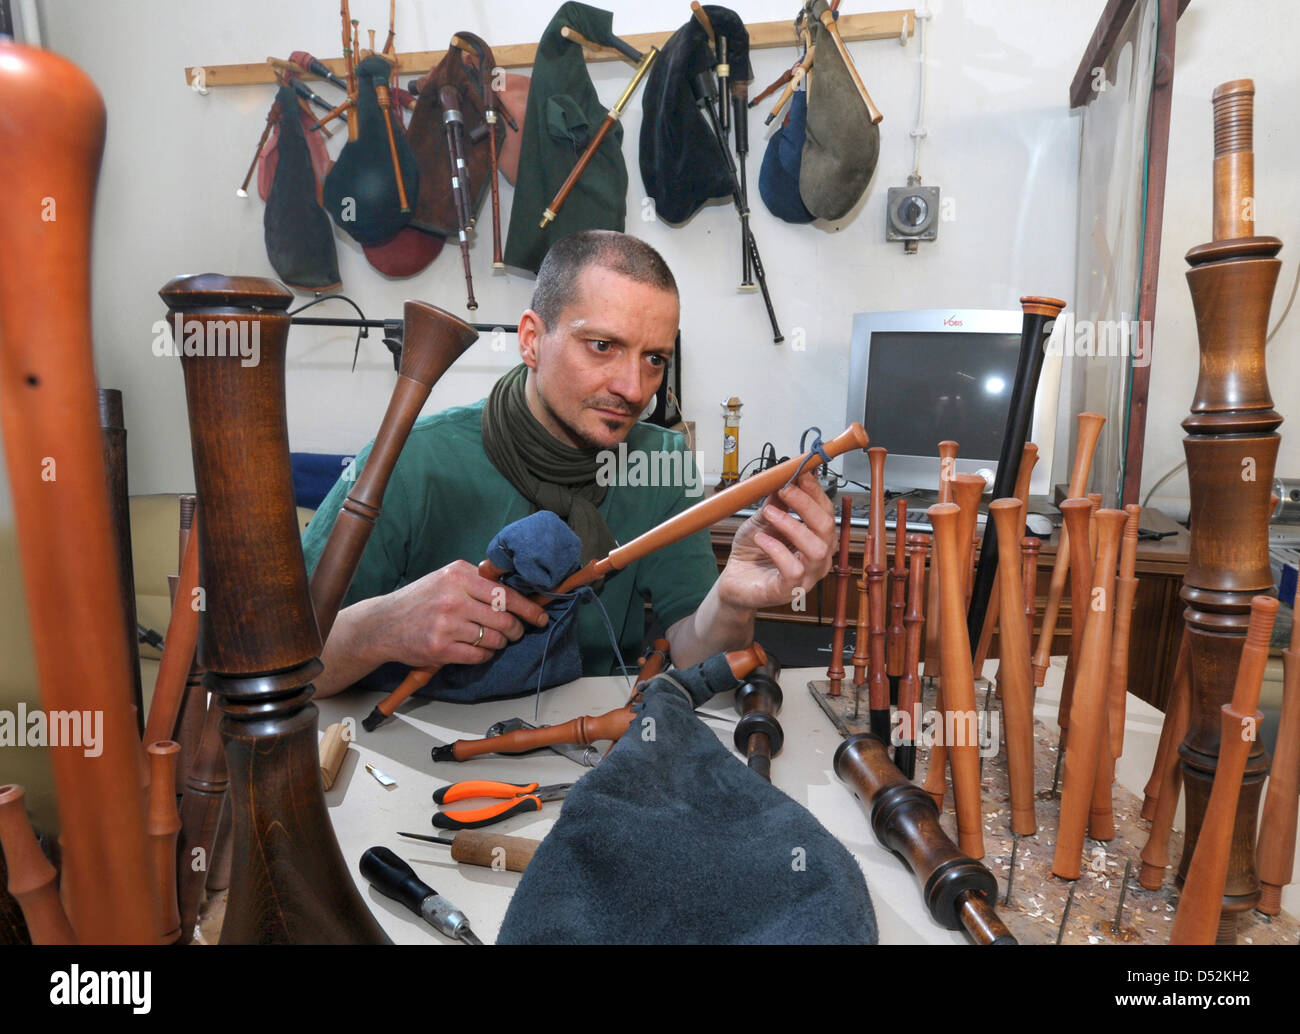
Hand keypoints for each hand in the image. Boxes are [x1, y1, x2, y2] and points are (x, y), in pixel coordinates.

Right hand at [377, 559, 549, 668]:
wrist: (383, 623)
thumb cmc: (419, 600)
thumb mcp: (445, 578)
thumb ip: (476, 580)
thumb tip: (513, 587)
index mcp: (458, 576)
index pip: (506, 593)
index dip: (528, 608)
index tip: (540, 617)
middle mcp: (454, 598)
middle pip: (505, 618)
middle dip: (517, 629)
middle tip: (516, 632)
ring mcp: (447, 624)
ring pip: (495, 639)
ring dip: (500, 643)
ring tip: (494, 640)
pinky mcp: (441, 648)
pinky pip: (479, 655)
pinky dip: (486, 655)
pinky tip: (479, 649)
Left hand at [717, 470, 834, 611]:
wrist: (734, 579)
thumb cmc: (753, 551)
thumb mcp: (764, 520)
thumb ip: (777, 503)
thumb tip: (786, 478)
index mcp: (816, 539)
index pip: (826, 512)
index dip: (815, 492)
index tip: (801, 475)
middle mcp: (817, 558)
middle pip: (827, 528)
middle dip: (806, 504)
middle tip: (785, 490)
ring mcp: (807, 576)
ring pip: (816, 549)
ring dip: (792, 525)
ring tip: (769, 513)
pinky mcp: (789, 590)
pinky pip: (794, 569)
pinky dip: (777, 549)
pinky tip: (761, 539)